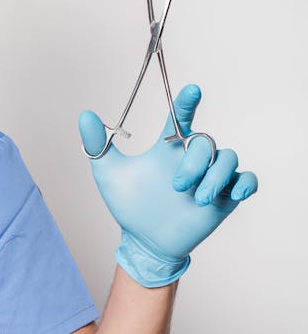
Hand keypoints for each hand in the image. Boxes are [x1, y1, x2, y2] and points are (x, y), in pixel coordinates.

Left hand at [79, 84, 257, 286]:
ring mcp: (210, 177)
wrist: (144, 242)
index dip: (187, 102)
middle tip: (177, 187)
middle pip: (207, 141)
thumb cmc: (129, 207)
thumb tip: (84, 115)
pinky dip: (247, 183)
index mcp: (168, 148)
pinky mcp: (225, 197)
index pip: (181, 117)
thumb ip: (98, 145)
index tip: (192, 90)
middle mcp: (192, 158)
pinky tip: (237, 193)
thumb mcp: (109, 175)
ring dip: (215, 177)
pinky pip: (248, 180)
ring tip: (198, 199)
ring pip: (228, 158)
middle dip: (195, 163)